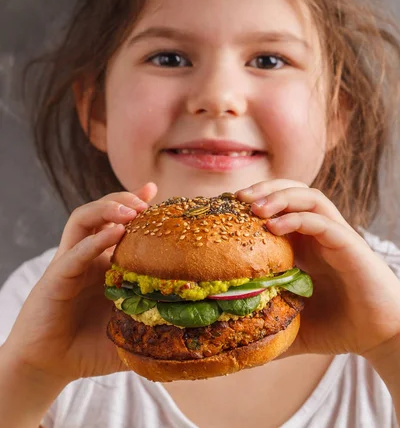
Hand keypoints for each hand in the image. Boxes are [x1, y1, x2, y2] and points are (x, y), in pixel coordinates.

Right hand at [3, 182, 157, 383]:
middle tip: (147, 200)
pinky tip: (115, 232)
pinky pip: (75, 252)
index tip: (159, 192)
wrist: (51, 367)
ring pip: (83, 219)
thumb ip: (157, 324)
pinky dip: (95, 240)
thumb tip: (196, 327)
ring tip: (132, 210)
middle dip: (125, 199)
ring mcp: (71, 263)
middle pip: (103, 211)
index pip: (121, 223)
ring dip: (107, 207)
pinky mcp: (56, 278)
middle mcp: (88, 256)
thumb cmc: (90, 348)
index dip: (137, 203)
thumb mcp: (131, 330)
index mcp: (106, 262)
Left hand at [236, 180, 399, 358]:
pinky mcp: (350, 245)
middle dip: (264, 188)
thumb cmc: (338, 327)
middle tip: (237, 198)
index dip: (254, 200)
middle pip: (292, 191)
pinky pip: (323, 221)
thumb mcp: (292, 324)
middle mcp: (319, 233)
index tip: (226, 208)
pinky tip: (275, 227)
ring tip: (255, 207)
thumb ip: (266, 325)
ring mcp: (335, 236)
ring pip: (309, 196)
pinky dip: (298, 218)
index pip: (279, 206)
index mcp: (304, 244)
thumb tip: (229, 341)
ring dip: (280, 196)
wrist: (380, 338)